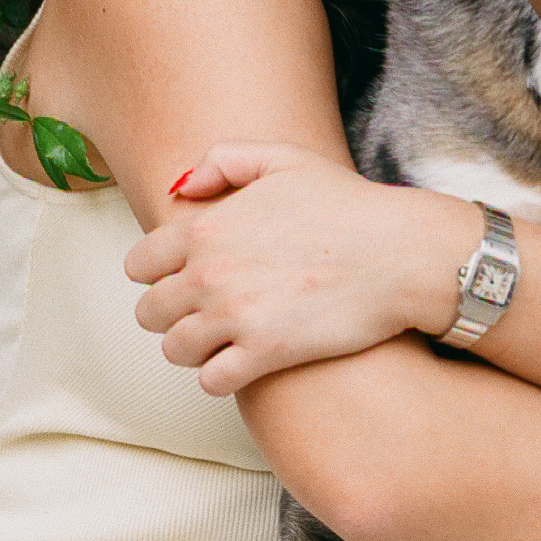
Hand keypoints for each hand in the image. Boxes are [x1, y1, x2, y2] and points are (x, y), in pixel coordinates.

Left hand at [123, 143, 478, 393]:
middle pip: (150, 311)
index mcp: (205, 227)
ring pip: (175, 349)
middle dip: (169, 314)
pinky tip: (241, 364)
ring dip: (192, 348)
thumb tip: (181, 189)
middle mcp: (209, 273)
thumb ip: (223, 161)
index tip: (178, 278)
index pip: (139, 263)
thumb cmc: (349, 205)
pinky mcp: (265, 354)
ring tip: (218, 342)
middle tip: (199, 313)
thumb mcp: (283, 159)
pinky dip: (219, 377)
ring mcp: (234, 317)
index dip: (156, 273)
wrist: (400, 253)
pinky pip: (212, 381)